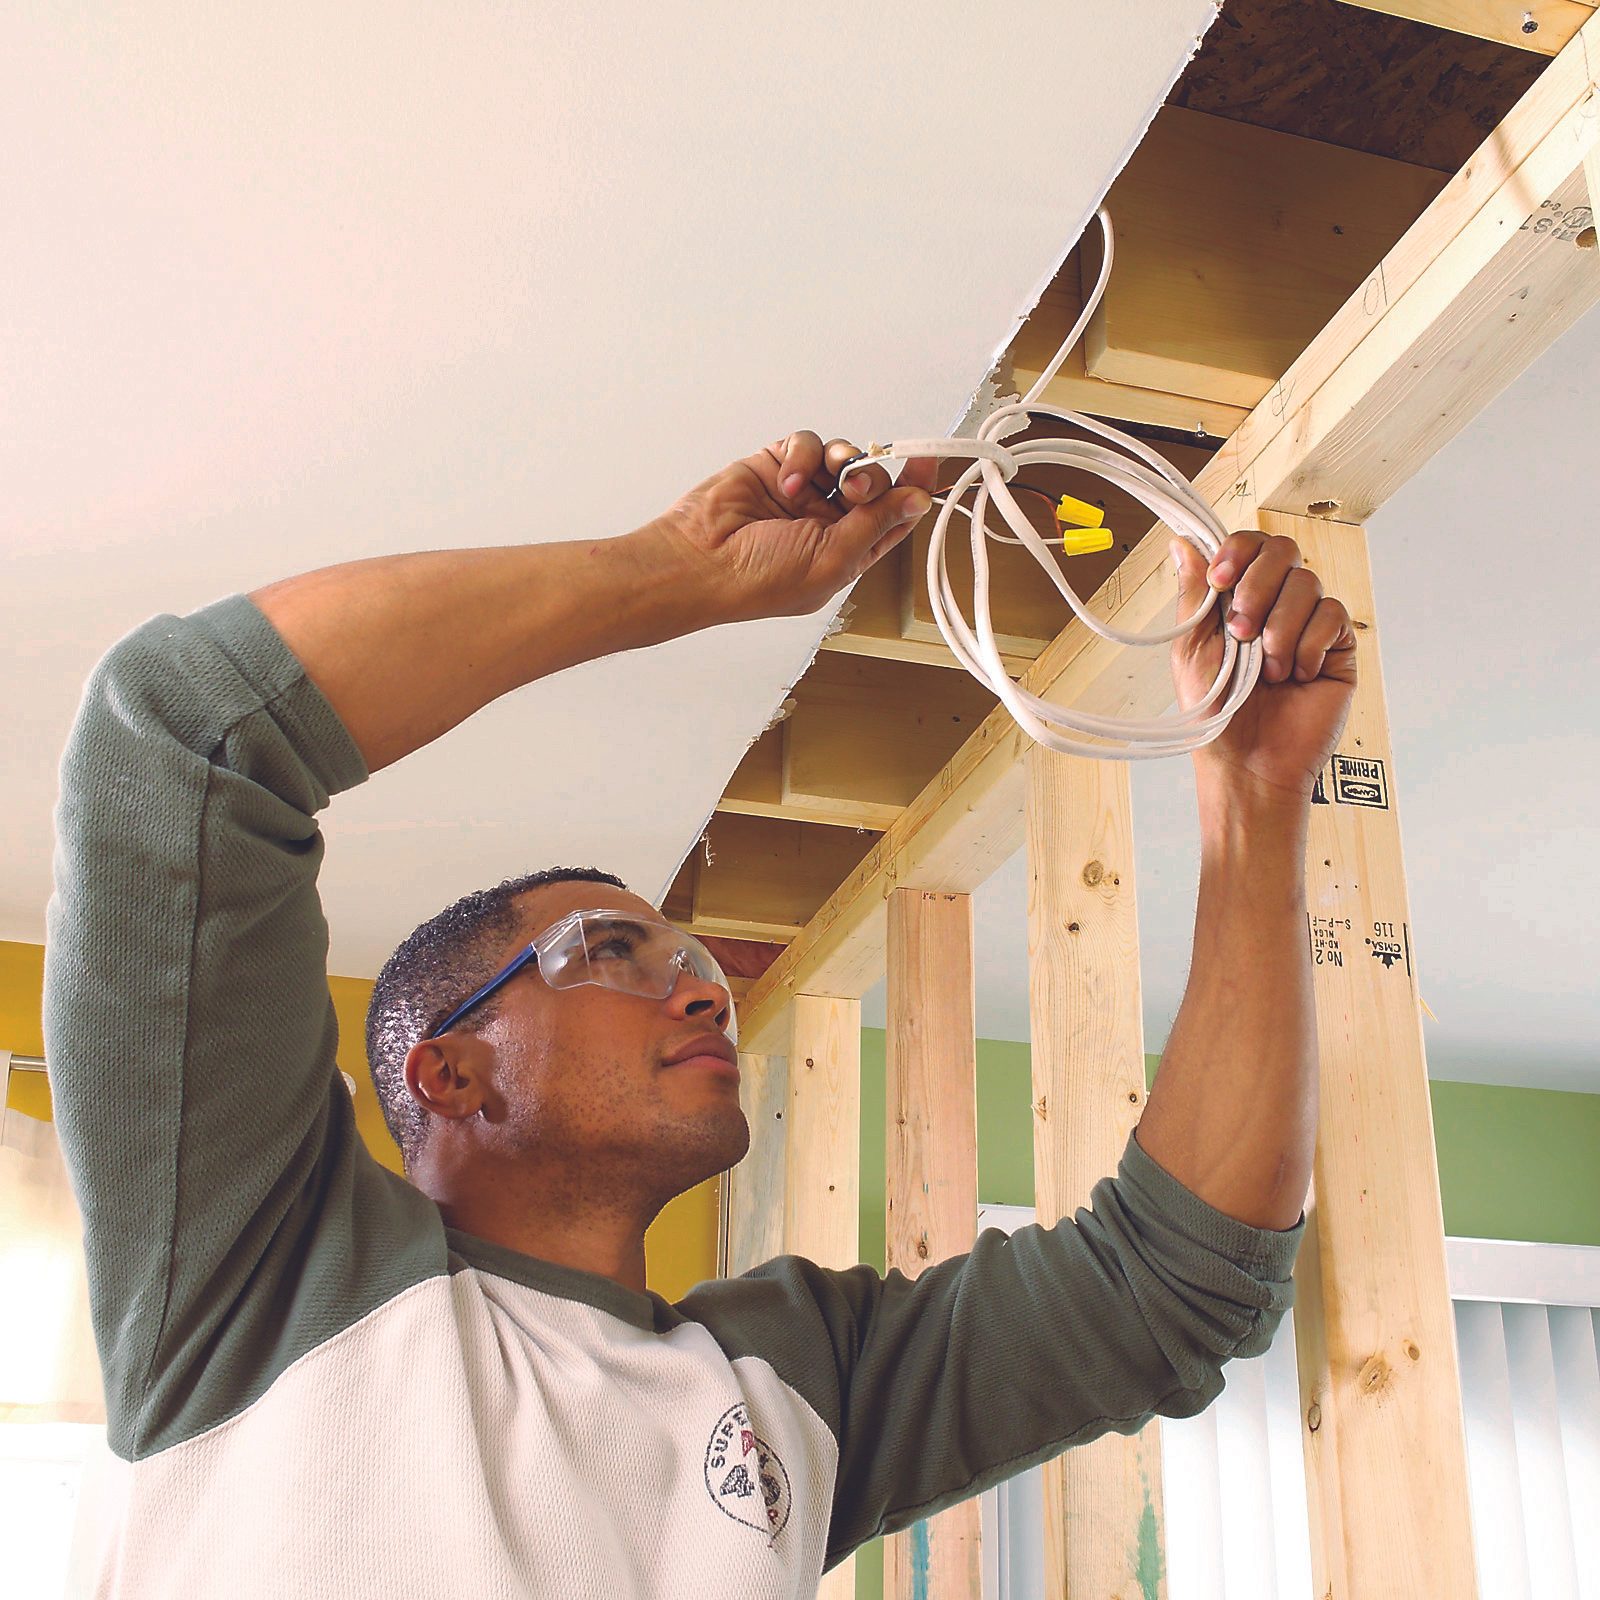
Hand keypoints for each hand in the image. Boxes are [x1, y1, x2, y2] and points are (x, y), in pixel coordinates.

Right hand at [644, 430, 937, 623]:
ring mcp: (803, 493)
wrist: (699, 560)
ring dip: (842, 461)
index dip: (915, 489)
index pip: (894, 516)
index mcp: (848, 552)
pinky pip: (806, 444)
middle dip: (874, 477)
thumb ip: (876, 525)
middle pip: (875, 482)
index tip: (929, 462)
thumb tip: (918, 500)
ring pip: (843, 457)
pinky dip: (802, 456)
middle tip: (858, 485)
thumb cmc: (759, 578)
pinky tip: (787, 480)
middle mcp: (828, 521)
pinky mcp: (777, 467)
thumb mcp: (832, 559)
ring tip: (824, 477)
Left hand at [1170, 530, 1357, 805]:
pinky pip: (1332, 616)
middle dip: (1258, 587)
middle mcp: (1275, 605)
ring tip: (1266, 669)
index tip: (1220, 580)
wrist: (1247, 762)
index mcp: (1238, 599)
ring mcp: (1308, 624)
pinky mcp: (1337, 648)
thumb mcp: (1191, 648)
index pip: (1250, 546)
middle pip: (1283, 551)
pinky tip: (1296, 676)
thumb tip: (1184, 543)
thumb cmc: (1214, 714)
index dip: (1238, 551)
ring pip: (1307, 584)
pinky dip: (1308, 646)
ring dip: (1279, 626)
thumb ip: (1194, 593)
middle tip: (1240, 632)